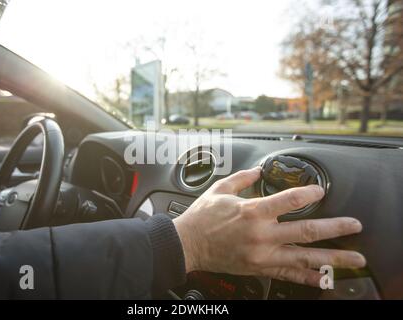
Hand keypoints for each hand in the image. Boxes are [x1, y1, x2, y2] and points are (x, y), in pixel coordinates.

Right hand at [173, 167, 365, 286]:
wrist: (188, 245)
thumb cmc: (202, 218)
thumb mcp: (220, 190)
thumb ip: (242, 177)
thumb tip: (258, 169)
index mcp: (252, 211)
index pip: (290, 200)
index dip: (310, 193)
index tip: (320, 191)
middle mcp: (261, 234)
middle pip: (306, 231)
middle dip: (335, 228)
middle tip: (355, 226)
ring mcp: (262, 254)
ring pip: (304, 257)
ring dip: (332, 258)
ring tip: (353, 258)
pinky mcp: (259, 268)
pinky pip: (288, 274)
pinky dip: (309, 278)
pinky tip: (325, 279)